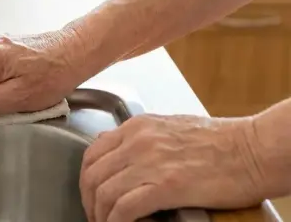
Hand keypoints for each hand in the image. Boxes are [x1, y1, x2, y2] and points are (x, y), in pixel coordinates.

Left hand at [80, 114, 266, 221]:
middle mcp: (137, 141)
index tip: (91, 195)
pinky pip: (124, 208)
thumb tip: (121, 155)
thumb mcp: (170, 128)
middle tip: (96, 215)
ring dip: (101, 215)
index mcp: (137, 127)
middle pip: (92, 175)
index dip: (87, 180)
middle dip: (89, 201)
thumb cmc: (222, 141)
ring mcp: (150, 162)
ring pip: (104, 193)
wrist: (253, 150)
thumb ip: (142, 139)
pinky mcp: (166, 186)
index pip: (92, 153)